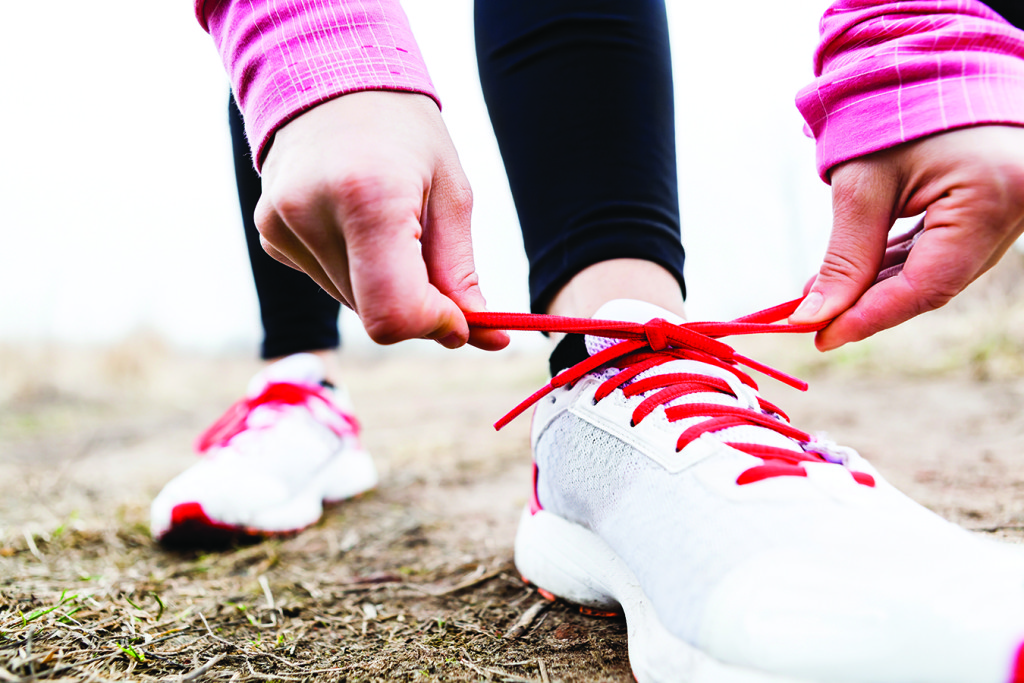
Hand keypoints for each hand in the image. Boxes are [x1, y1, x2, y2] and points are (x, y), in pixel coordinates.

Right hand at [254, 91, 508, 350]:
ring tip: (391, 225)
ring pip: (351, 304)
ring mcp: (280, 225)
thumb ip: (461, 274)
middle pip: (374, 315)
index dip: (434, 326)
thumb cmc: (404, 132)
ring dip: (385, 287)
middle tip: (432, 262)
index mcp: (368, 198)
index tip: (460, 314)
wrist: (332, 76)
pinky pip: (326, 281)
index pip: (393, 314)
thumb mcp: (450, 194)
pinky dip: (354, 270)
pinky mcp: (269, 233)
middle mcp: (312, 214)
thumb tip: (488, 339)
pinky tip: (356, 221)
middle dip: (416, 306)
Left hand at [789, 125, 1023, 349]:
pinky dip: (894, 269)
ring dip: (876, 290)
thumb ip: (845, 256)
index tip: (820, 337)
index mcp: (990, 199)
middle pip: (932, 285)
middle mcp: (1011, 216)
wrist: (932, 71)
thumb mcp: (863, 185)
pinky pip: (939, 256)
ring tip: (821, 295)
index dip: (870, 317)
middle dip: (867, 306)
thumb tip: (815, 316)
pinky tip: (851, 278)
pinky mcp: (987, 216)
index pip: (927, 284)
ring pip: (934, 275)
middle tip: (812, 320)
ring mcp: (1006, 218)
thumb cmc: (896, 115)